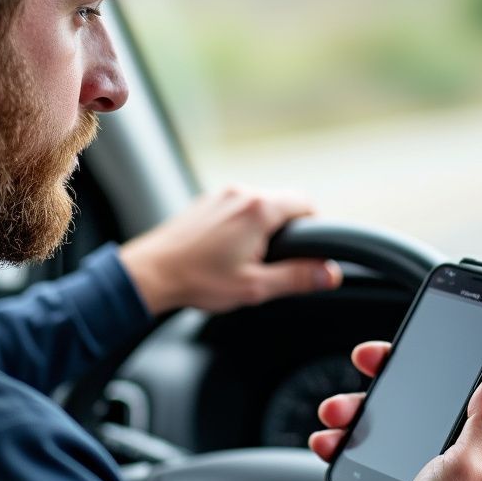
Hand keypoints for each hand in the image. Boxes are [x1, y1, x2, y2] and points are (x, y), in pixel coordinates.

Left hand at [118, 186, 341, 314]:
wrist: (151, 273)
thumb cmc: (199, 280)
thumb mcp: (255, 286)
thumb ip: (297, 278)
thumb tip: (330, 274)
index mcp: (259, 210)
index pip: (306, 204)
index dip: (315, 227)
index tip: (309, 251)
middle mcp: (241, 194)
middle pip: (283, 203)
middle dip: (288, 230)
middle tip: (277, 262)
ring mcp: (221, 196)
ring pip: (259, 205)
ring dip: (264, 228)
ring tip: (249, 261)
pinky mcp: (206, 203)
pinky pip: (237, 208)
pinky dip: (242, 226)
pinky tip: (227, 253)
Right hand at [310, 341, 481, 480]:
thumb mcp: (470, 467)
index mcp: (477, 445)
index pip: (448, 389)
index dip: (417, 366)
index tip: (389, 354)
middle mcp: (451, 455)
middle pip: (408, 405)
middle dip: (372, 394)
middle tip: (349, 394)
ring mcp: (422, 472)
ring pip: (382, 429)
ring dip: (351, 420)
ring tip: (332, 422)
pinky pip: (367, 456)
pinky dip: (346, 447)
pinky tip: (332, 445)